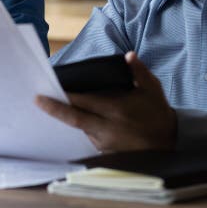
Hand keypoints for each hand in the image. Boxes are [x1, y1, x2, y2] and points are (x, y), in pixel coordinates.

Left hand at [36, 52, 176, 151]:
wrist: (169, 143)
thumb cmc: (158, 113)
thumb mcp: (152, 89)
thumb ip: (139, 71)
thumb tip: (129, 55)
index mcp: (115, 110)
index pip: (82, 103)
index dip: (63, 97)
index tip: (46, 90)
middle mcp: (107, 128)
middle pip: (73, 119)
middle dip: (54, 108)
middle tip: (37, 100)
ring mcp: (105, 142)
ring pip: (79, 128)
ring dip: (66, 118)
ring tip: (50, 105)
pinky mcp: (105, 152)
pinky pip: (87, 137)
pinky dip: (78, 127)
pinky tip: (70, 118)